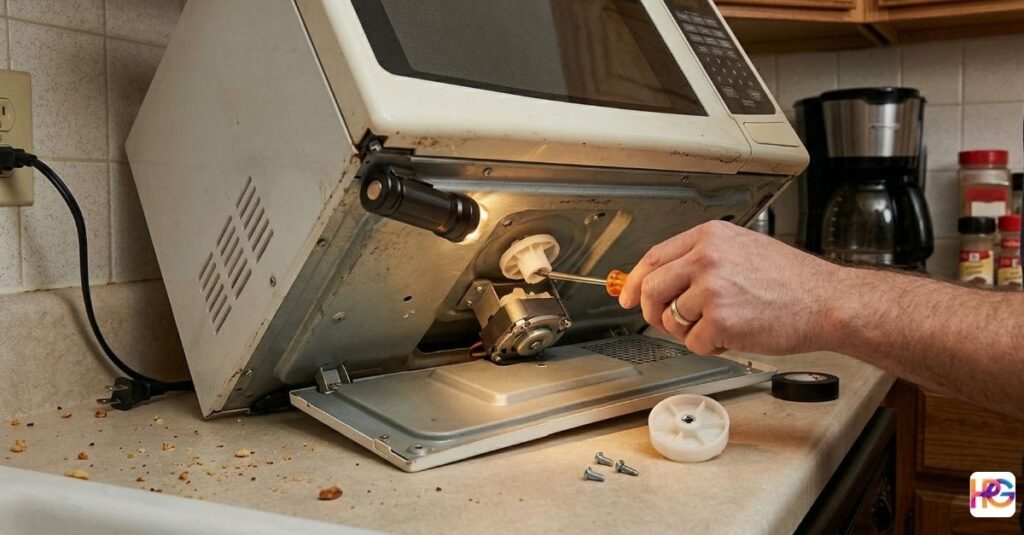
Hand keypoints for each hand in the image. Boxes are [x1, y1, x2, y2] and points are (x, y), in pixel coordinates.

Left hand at [618, 221, 841, 355]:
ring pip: (671, 320)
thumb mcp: (742, 250)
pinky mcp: (720, 320)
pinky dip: (710, 346)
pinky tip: (735, 335)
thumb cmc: (791, 281)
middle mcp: (706, 258)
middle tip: (670, 321)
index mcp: (710, 237)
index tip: (627, 296)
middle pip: (653, 289)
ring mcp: (712, 289)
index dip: (636, 281)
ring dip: (690, 331)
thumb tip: (662, 281)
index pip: (654, 257)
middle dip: (655, 312)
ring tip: (722, 324)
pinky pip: (694, 343)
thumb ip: (701, 260)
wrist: (827, 302)